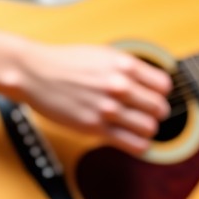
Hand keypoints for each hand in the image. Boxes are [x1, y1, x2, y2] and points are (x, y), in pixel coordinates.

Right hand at [14, 43, 172, 155]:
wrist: (35, 73)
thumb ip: (128, 67)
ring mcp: (107, 108)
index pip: (164, 85)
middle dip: (157, 112)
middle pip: (160, 108)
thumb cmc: (67, 62)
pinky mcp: (95, 128)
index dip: (162, 92)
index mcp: (124, 65)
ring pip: (149, 128)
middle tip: (148, 113)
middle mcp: (119, 86)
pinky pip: (133, 144)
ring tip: (139, 126)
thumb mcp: (103, 54)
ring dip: (147, 129)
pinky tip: (133, 139)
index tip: (155, 95)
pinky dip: (139, 145)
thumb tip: (153, 81)